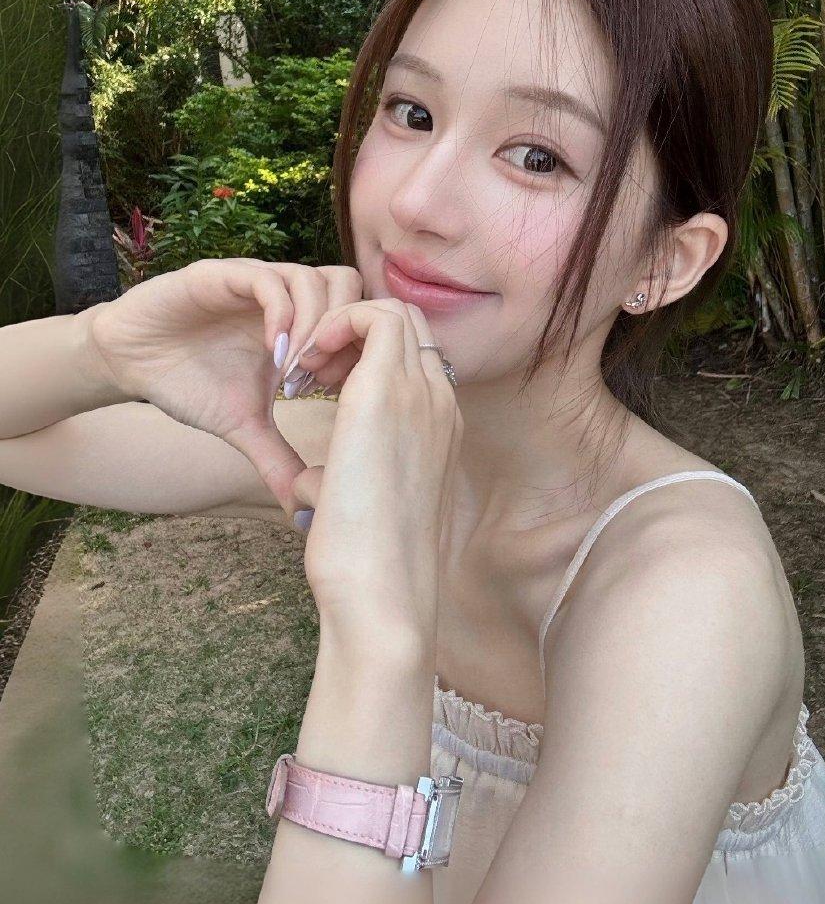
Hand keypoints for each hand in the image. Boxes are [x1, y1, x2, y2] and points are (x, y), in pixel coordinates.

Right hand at [79, 258, 363, 517]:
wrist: (131, 361)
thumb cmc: (190, 384)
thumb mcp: (244, 426)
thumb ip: (278, 458)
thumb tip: (302, 509)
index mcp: (300, 323)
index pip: (358, 315)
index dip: (358, 353)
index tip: (339, 396)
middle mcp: (286, 295)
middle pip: (349, 285)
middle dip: (344, 335)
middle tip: (321, 381)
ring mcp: (257, 281)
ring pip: (315, 278)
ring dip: (315, 328)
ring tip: (295, 374)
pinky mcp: (224, 274)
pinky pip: (268, 280)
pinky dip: (281, 316)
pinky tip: (272, 354)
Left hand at [288, 297, 462, 656]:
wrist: (381, 593)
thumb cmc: (365, 566)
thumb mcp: (357, 508)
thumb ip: (341, 482)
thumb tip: (309, 484)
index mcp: (439, 427)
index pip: (412, 355)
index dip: (361, 355)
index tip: (318, 390)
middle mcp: (440, 402)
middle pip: (407, 323)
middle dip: (351, 332)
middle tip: (309, 374)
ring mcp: (422, 394)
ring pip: (394, 311)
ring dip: (342, 325)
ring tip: (305, 370)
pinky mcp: (389, 392)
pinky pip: (374, 315)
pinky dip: (335, 323)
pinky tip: (305, 364)